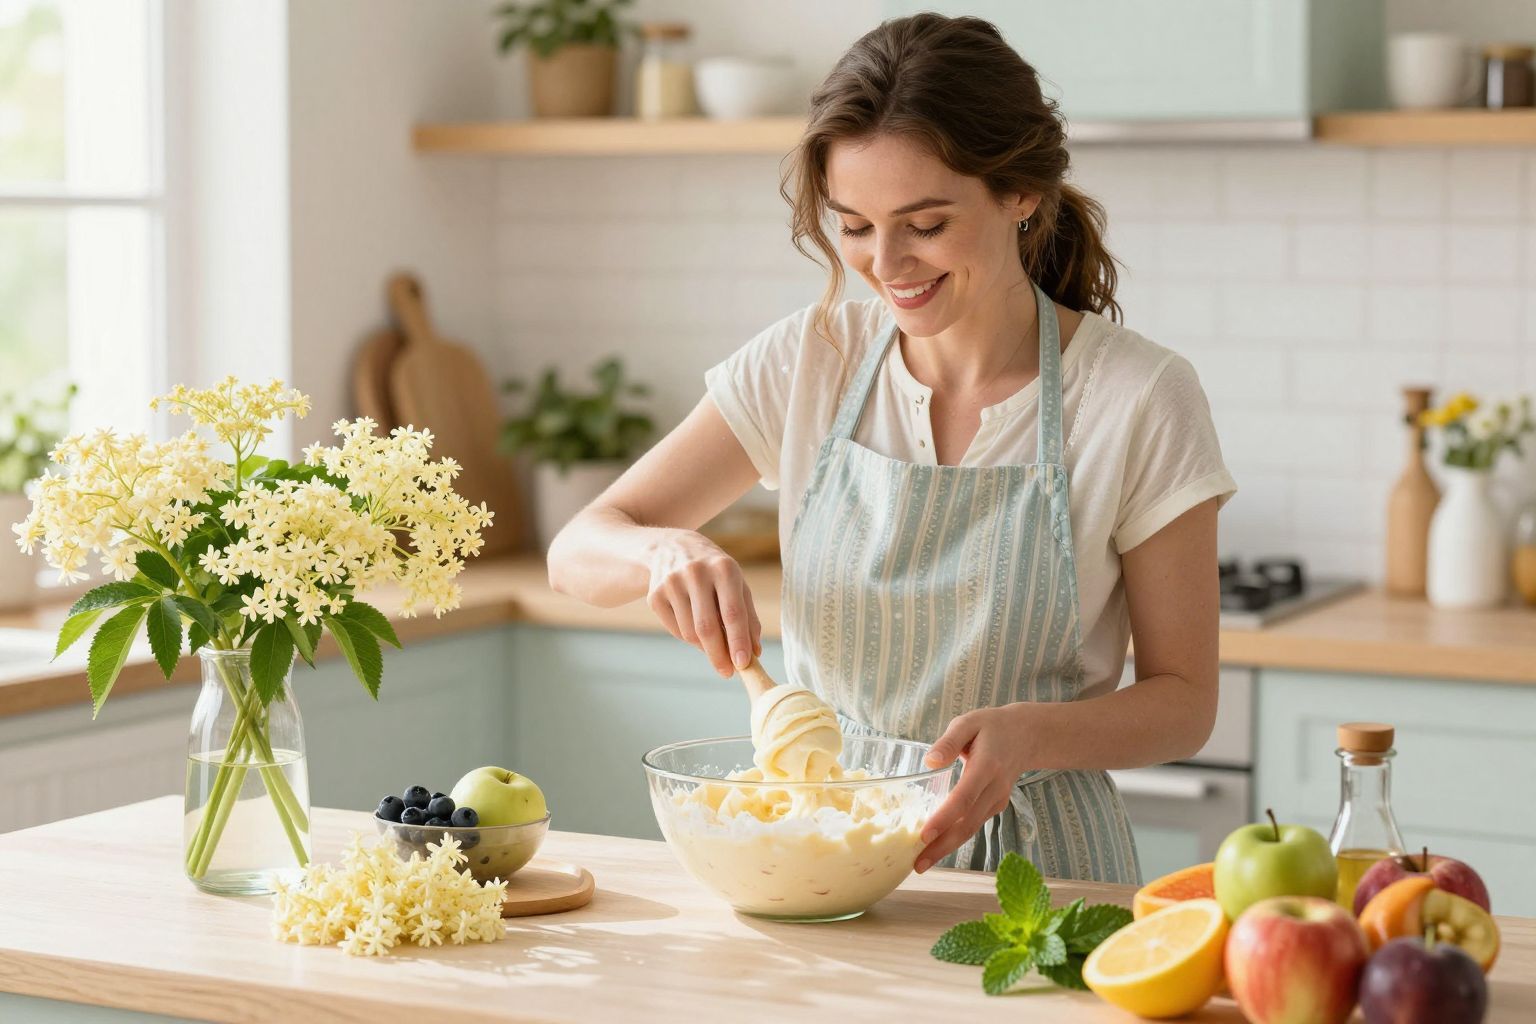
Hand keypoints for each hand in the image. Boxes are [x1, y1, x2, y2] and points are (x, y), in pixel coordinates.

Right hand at [645, 529, 762, 676]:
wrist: (672, 547)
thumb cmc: (714, 571)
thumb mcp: (737, 584)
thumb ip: (749, 618)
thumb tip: (754, 653)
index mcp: (724, 568)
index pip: (732, 612)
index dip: (738, 641)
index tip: (743, 664)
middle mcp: (695, 573)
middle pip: (707, 627)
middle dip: (719, 655)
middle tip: (727, 672)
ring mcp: (671, 583)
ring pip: (690, 633)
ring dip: (704, 647)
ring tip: (713, 641)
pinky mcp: (654, 595)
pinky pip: (675, 630)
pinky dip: (688, 637)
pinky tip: (693, 624)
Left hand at [914, 704, 1031, 872]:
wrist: (1026, 736)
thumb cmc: (991, 726)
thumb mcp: (968, 723)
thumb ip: (949, 741)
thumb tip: (930, 762)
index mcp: (986, 766)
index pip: (964, 798)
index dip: (944, 818)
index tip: (924, 835)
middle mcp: (994, 789)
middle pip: (967, 824)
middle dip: (942, 847)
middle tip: (917, 865)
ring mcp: (997, 800)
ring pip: (970, 829)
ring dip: (946, 848)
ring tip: (920, 863)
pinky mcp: (994, 806)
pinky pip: (973, 824)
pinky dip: (954, 838)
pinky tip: (934, 847)